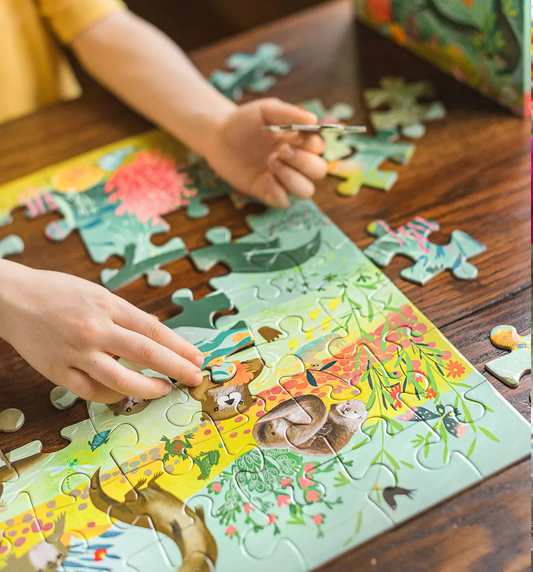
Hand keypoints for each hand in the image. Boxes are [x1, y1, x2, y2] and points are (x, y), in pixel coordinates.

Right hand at [0, 262, 203, 403]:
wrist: (11, 299)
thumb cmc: (59, 292)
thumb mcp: (98, 293)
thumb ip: (127, 316)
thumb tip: (158, 335)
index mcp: (107, 305)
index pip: (153, 331)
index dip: (179, 347)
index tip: (196, 358)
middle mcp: (93, 329)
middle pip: (145, 354)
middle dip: (176, 368)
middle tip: (194, 378)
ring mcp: (74, 353)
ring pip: (120, 381)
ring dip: (149, 388)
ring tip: (164, 389)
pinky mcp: (56, 372)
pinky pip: (92, 392)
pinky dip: (113, 395)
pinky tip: (126, 394)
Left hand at [204, 98, 327, 208]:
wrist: (218, 136)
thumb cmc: (244, 121)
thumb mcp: (267, 110)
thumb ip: (290, 114)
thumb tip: (314, 119)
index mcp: (299, 142)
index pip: (320, 148)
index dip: (312, 145)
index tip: (295, 137)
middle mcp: (295, 162)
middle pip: (318, 171)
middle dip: (304, 162)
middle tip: (281, 151)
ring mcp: (282, 179)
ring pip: (306, 191)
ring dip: (293, 178)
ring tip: (271, 162)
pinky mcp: (266, 192)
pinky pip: (284, 202)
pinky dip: (278, 191)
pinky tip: (265, 176)